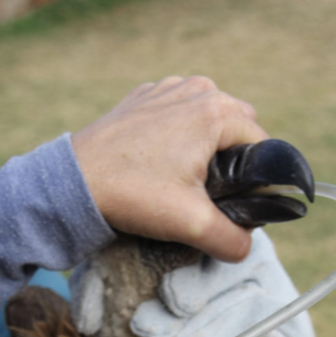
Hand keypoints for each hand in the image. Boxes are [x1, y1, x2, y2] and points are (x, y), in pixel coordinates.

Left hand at [72, 76, 267, 262]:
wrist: (73, 182)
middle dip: (232, 159)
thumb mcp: (191, 225)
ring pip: (208, 117)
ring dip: (206, 145)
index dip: (256, 178)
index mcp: (215, 112)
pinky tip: (159, 162)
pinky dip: (178, 134)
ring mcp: (167, 89)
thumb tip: (245, 247)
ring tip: (182, 179)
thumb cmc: (132, 195)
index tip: (236, 202)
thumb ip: (232, 239)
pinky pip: (178, 113)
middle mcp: (196, 90)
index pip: (261, 145)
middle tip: (208, 194)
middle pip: (238, 128)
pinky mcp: (143, 98)